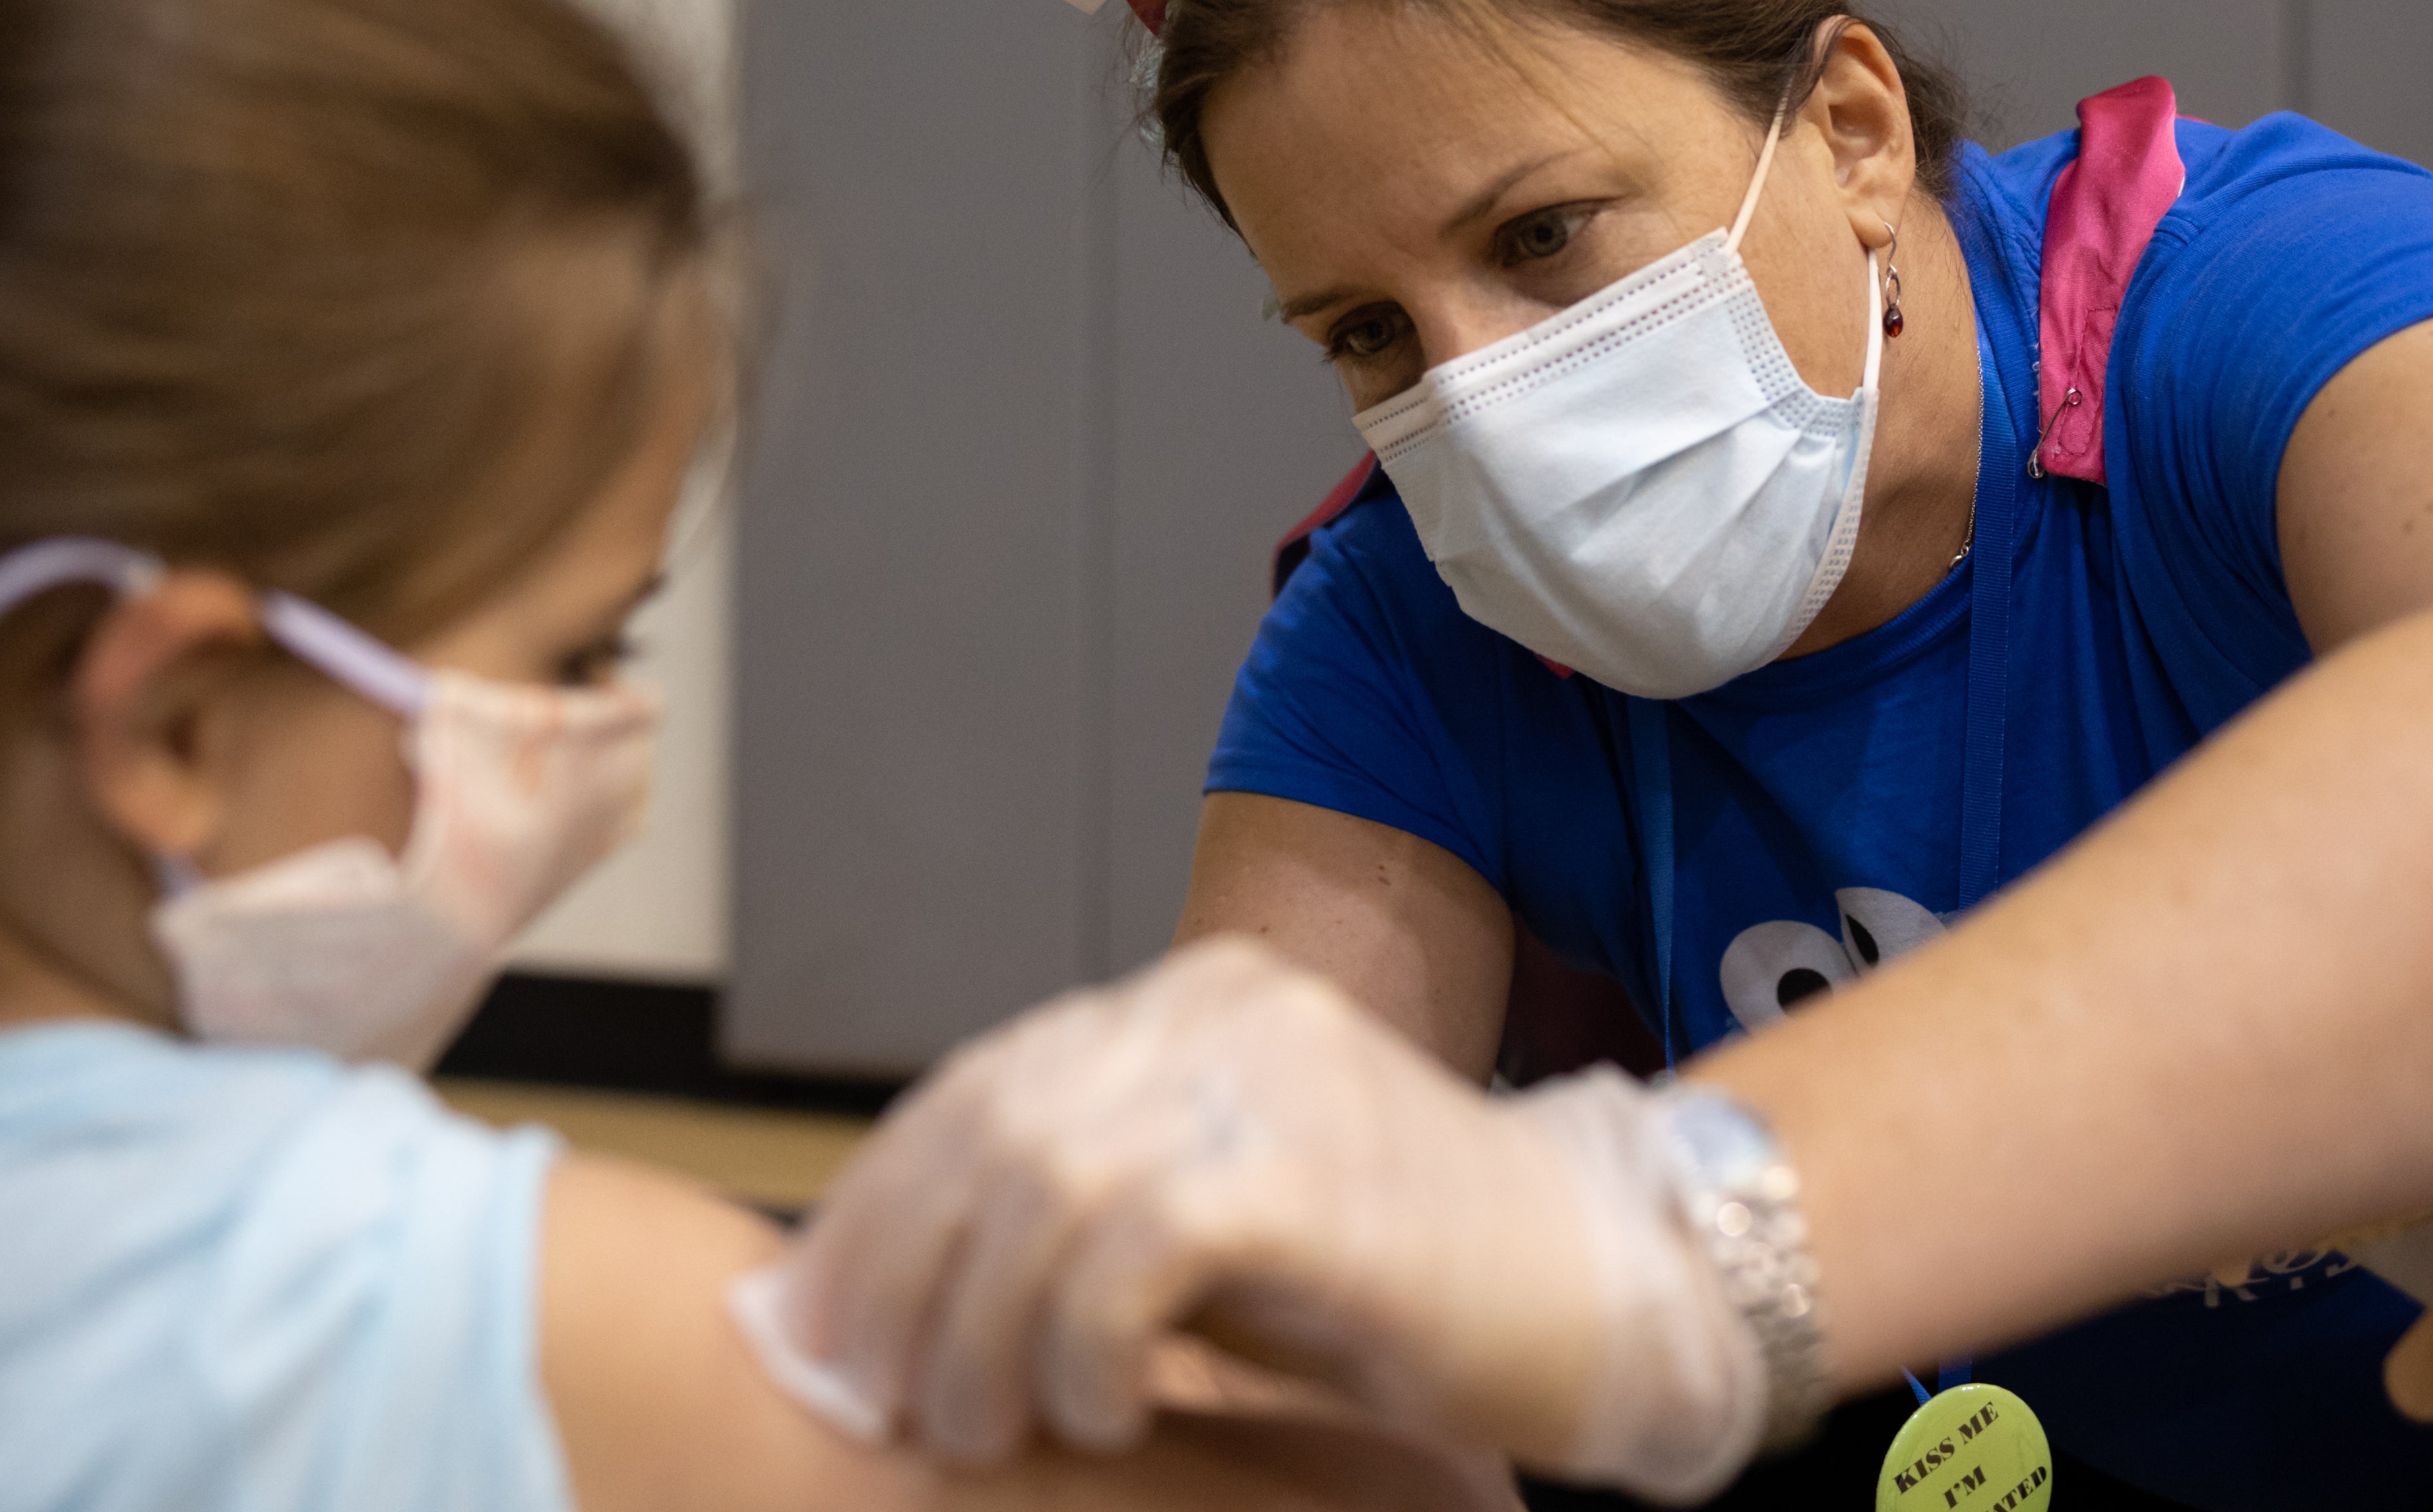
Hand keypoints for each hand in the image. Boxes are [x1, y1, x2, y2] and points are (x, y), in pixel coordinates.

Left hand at [758, 938, 1767, 1499]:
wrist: (1609, 1290)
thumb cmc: (1403, 1285)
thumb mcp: (1216, 1233)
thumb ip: (1085, 1223)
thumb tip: (901, 1307)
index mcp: (1188, 1005)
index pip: (976, 1085)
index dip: (877, 1210)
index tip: (823, 1333)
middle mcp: (1221, 1010)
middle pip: (987, 1126)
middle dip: (903, 1279)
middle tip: (882, 1404)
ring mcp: (1276, 1075)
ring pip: (1041, 1183)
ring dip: (983, 1328)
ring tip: (987, 1428)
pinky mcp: (1321, 1171)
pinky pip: (1137, 1239)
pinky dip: (1087, 1337)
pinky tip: (1103, 1408)